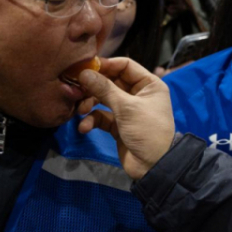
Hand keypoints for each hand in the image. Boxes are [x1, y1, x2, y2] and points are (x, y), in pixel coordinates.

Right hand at [76, 57, 175, 180]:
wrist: (154, 166)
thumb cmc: (146, 130)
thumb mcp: (126, 107)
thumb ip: (104, 89)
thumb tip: (83, 72)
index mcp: (149, 84)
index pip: (125, 65)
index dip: (106, 65)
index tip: (86, 67)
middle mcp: (138, 94)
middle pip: (111, 82)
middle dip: (94, 86)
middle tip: (77, 88)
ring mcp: (127, 110)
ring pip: (103, 99)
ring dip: (90, 104)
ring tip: (80, 111)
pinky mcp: (118, 125)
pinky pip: (101, 117)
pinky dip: (92, 120)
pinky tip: (84, 127)